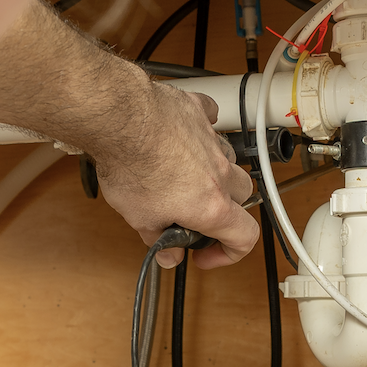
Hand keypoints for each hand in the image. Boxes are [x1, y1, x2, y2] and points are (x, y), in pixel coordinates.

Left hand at [92, 82, 258, 269]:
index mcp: (211, 205)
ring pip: (229, 159)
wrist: (121, 120)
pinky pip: (211, 121)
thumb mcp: (140, 218)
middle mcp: (219, 171)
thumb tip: (167, 255)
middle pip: (242, 195)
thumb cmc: (131, 167)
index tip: (206, 250)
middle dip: (226, 207)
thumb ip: (159, 240)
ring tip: (186, 176)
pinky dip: (203, 130)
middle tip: (199, 212)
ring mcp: (211, 140)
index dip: (230, 252)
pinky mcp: (197, 112)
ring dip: (215, 171)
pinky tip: (186, 135)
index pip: (245, 236)